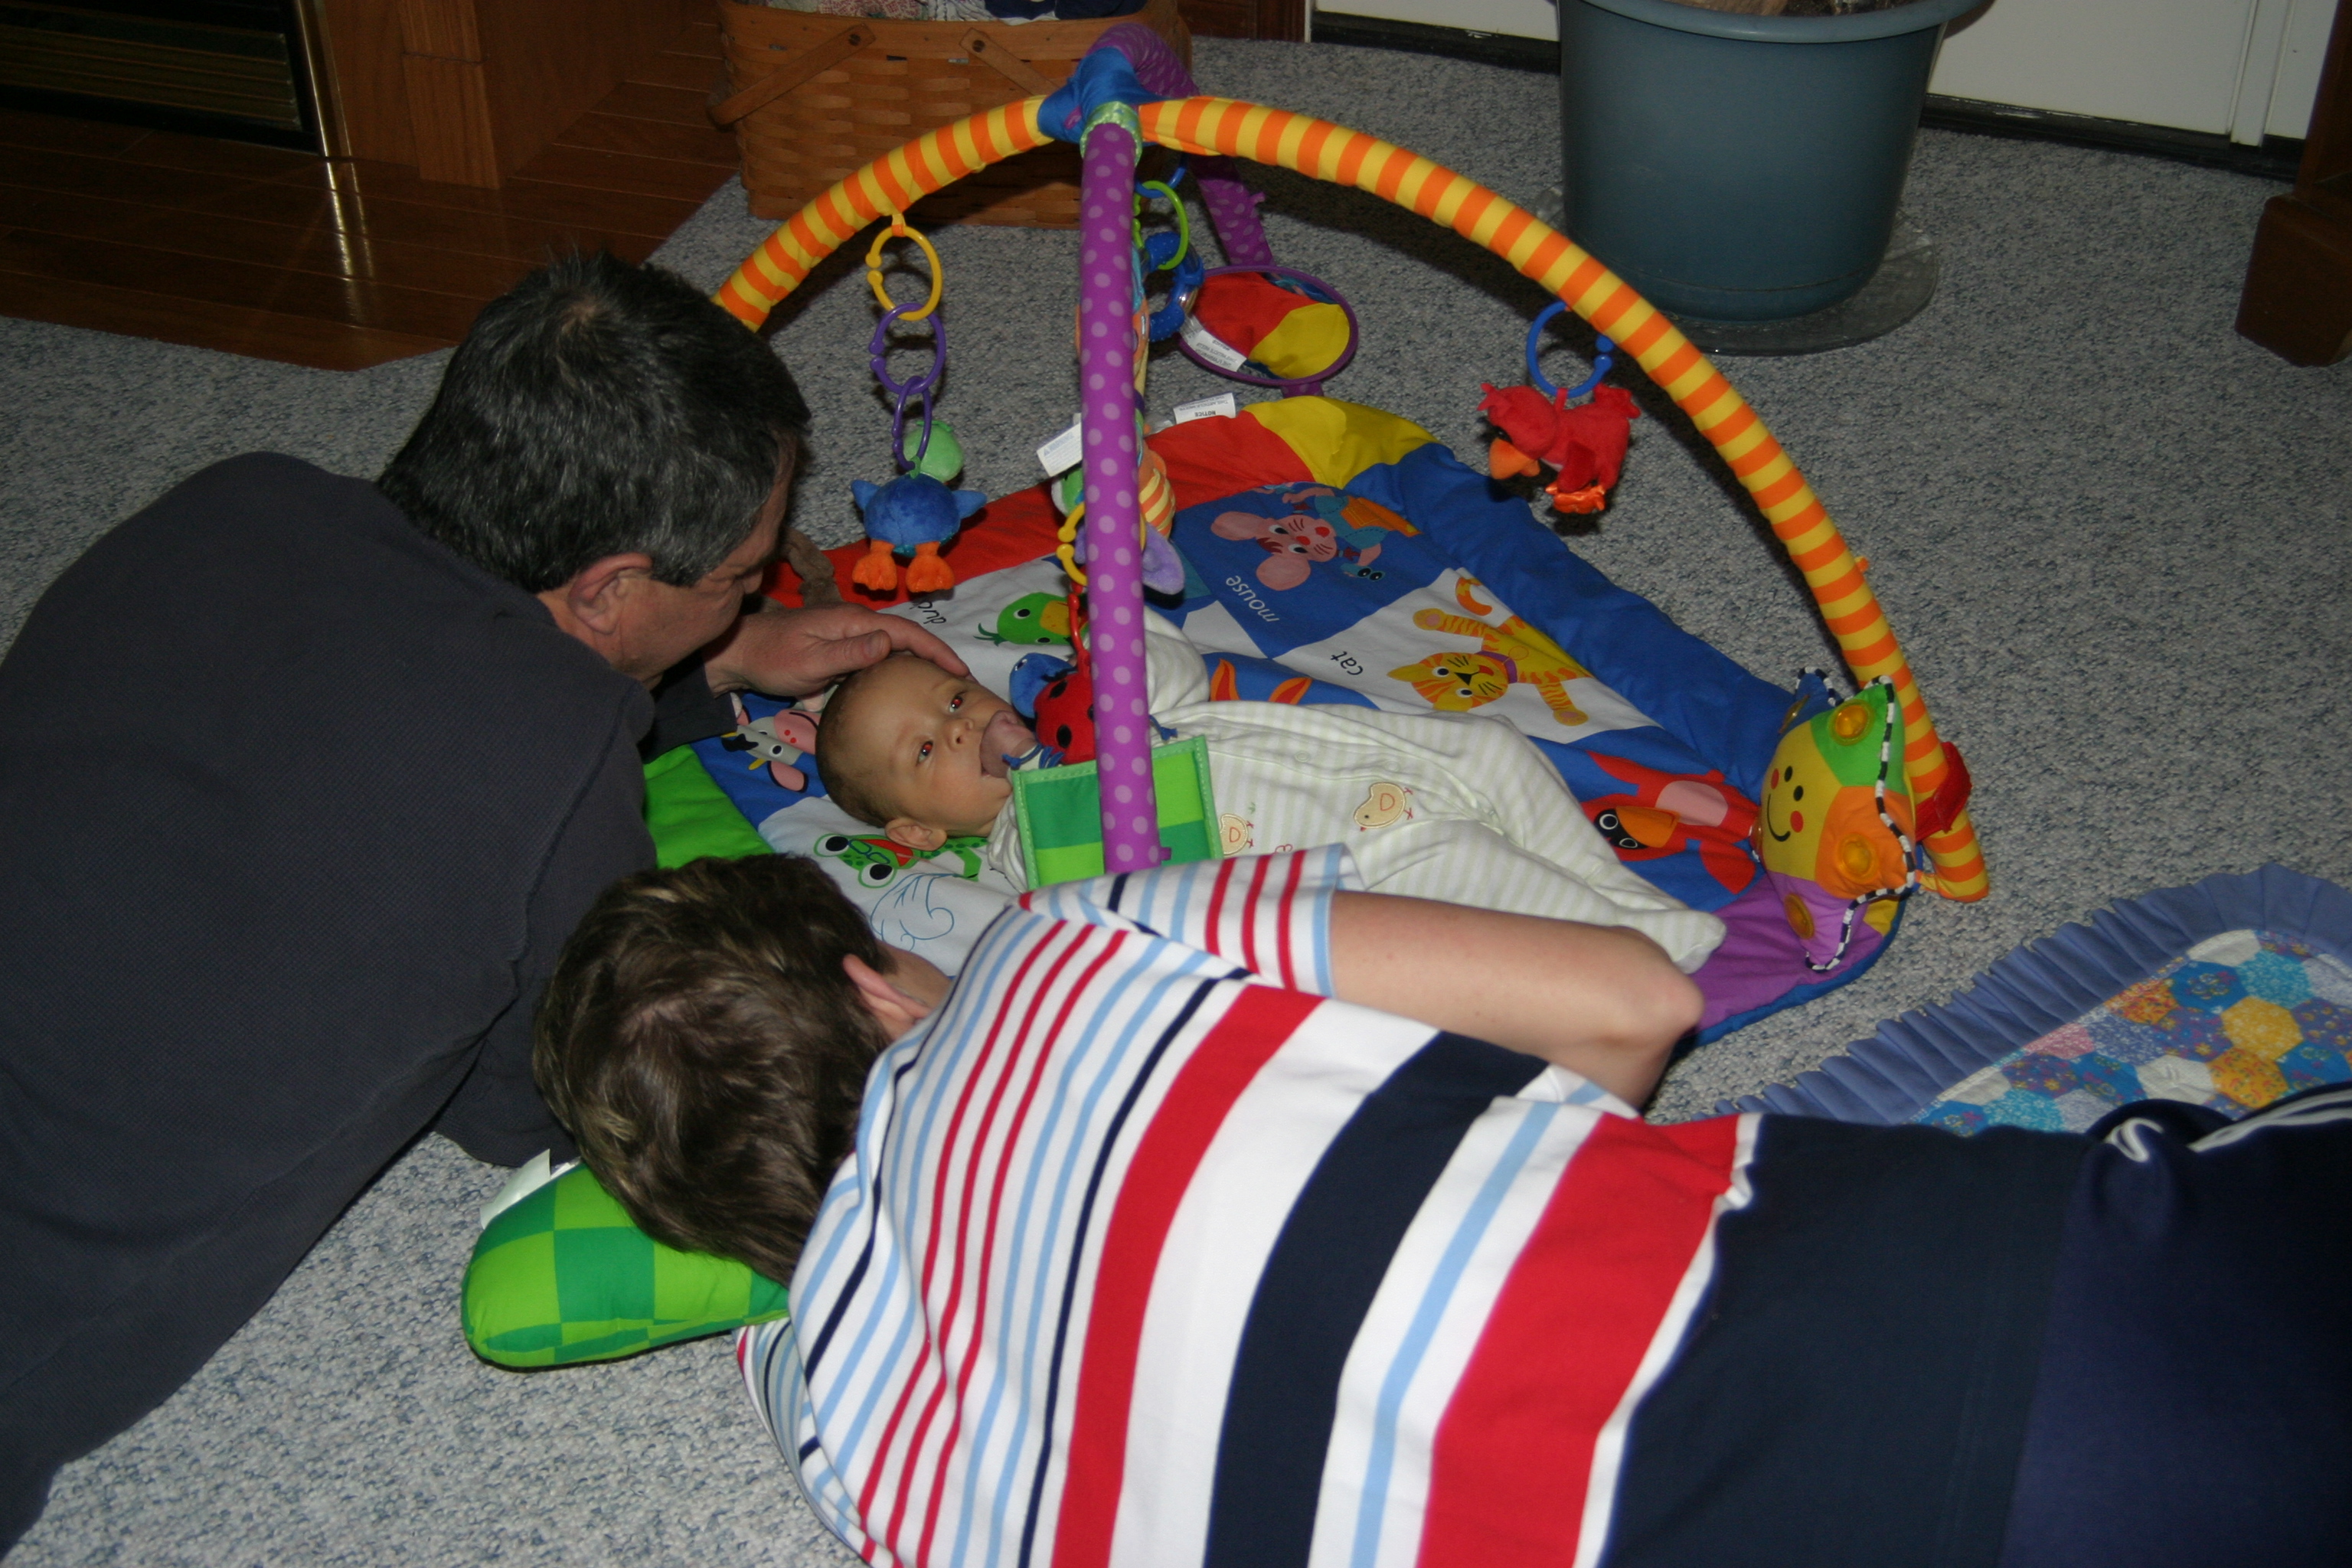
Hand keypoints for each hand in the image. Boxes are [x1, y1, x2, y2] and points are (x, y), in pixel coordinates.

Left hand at [699, 601, 969, 697]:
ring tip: (941, 687)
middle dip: (936, 656)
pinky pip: (877, 656)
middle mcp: (855, 622)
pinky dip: (896, 668)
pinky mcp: (840, 647)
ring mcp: (848, 633)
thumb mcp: (810, 661)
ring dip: (919, 664)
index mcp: (853, 621)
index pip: (907, 633)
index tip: (960, 672)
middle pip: (906, 638)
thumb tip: (890, 643)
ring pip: (893, 647)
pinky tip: (904, 687)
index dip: (937, 650)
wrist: (738, 652)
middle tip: (961, 684)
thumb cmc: (771, 658)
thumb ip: (850, 653)